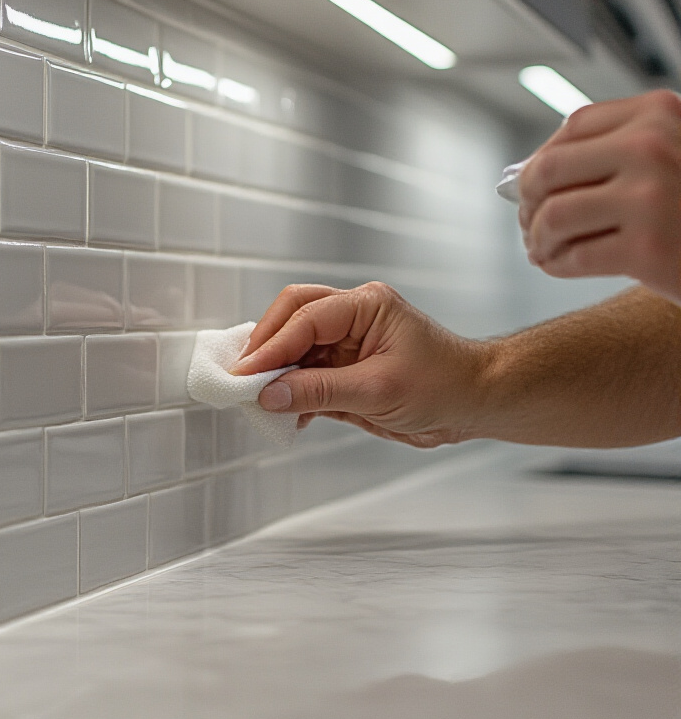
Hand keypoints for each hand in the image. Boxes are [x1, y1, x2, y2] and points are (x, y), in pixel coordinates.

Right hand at [232, 282, 487, 446]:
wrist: (476, 403)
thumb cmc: (445, 386)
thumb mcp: (378, 392)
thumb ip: (320, 391)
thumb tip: (271, 394)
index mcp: (365, 305)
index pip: (304, 318)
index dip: (271, 347)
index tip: (246, 375)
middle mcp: (353, 316)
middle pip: (292, 317)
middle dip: (266, 348)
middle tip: (243, 379)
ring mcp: (348, 341)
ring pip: (295, 346)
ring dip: (277, 373)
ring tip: (259, 400)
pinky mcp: (346, 368)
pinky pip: (308, 373)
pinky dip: (293, 392)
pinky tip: (286, 413)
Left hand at [519, 89, 680, 303]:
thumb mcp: (673, 158)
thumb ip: (618, 153)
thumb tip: (529, 176)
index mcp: (660, 113)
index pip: (573, 127)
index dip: (542, 158)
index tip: (532, 185)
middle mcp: (653, 146)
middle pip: (550, 169)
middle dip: (527, 202)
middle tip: (528, 223)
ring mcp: (651, 197)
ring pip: (554, 215)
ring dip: (537, 239)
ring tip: (542, 250)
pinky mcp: (648, 249)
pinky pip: (573, 256)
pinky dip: (556, 264)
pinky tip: (558, 265)